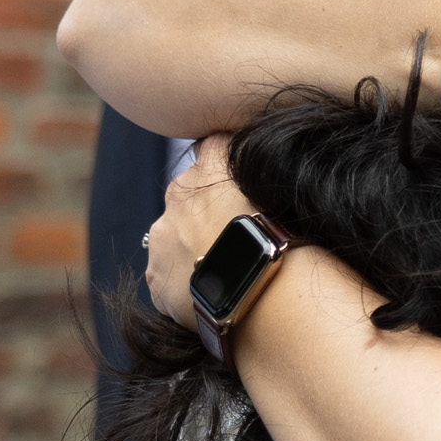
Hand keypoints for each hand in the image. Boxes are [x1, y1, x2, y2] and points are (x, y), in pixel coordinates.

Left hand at [146, 142, 264, 317]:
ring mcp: (163, 235)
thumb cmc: (284, 239)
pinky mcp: (156, 275)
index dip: (223, 167)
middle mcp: (179, 193)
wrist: (263, 289)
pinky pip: (168, 275)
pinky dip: (185, 283)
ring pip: (174, 237)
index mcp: (211, 167)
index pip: (212, 147)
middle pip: (188, 196)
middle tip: (234, 238)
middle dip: (205, 213)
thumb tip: (261, 181)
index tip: (235, 186)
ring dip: (192, 248)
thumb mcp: (280, 191)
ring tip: (225, 272)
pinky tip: (212, 293)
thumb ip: (261, 177)